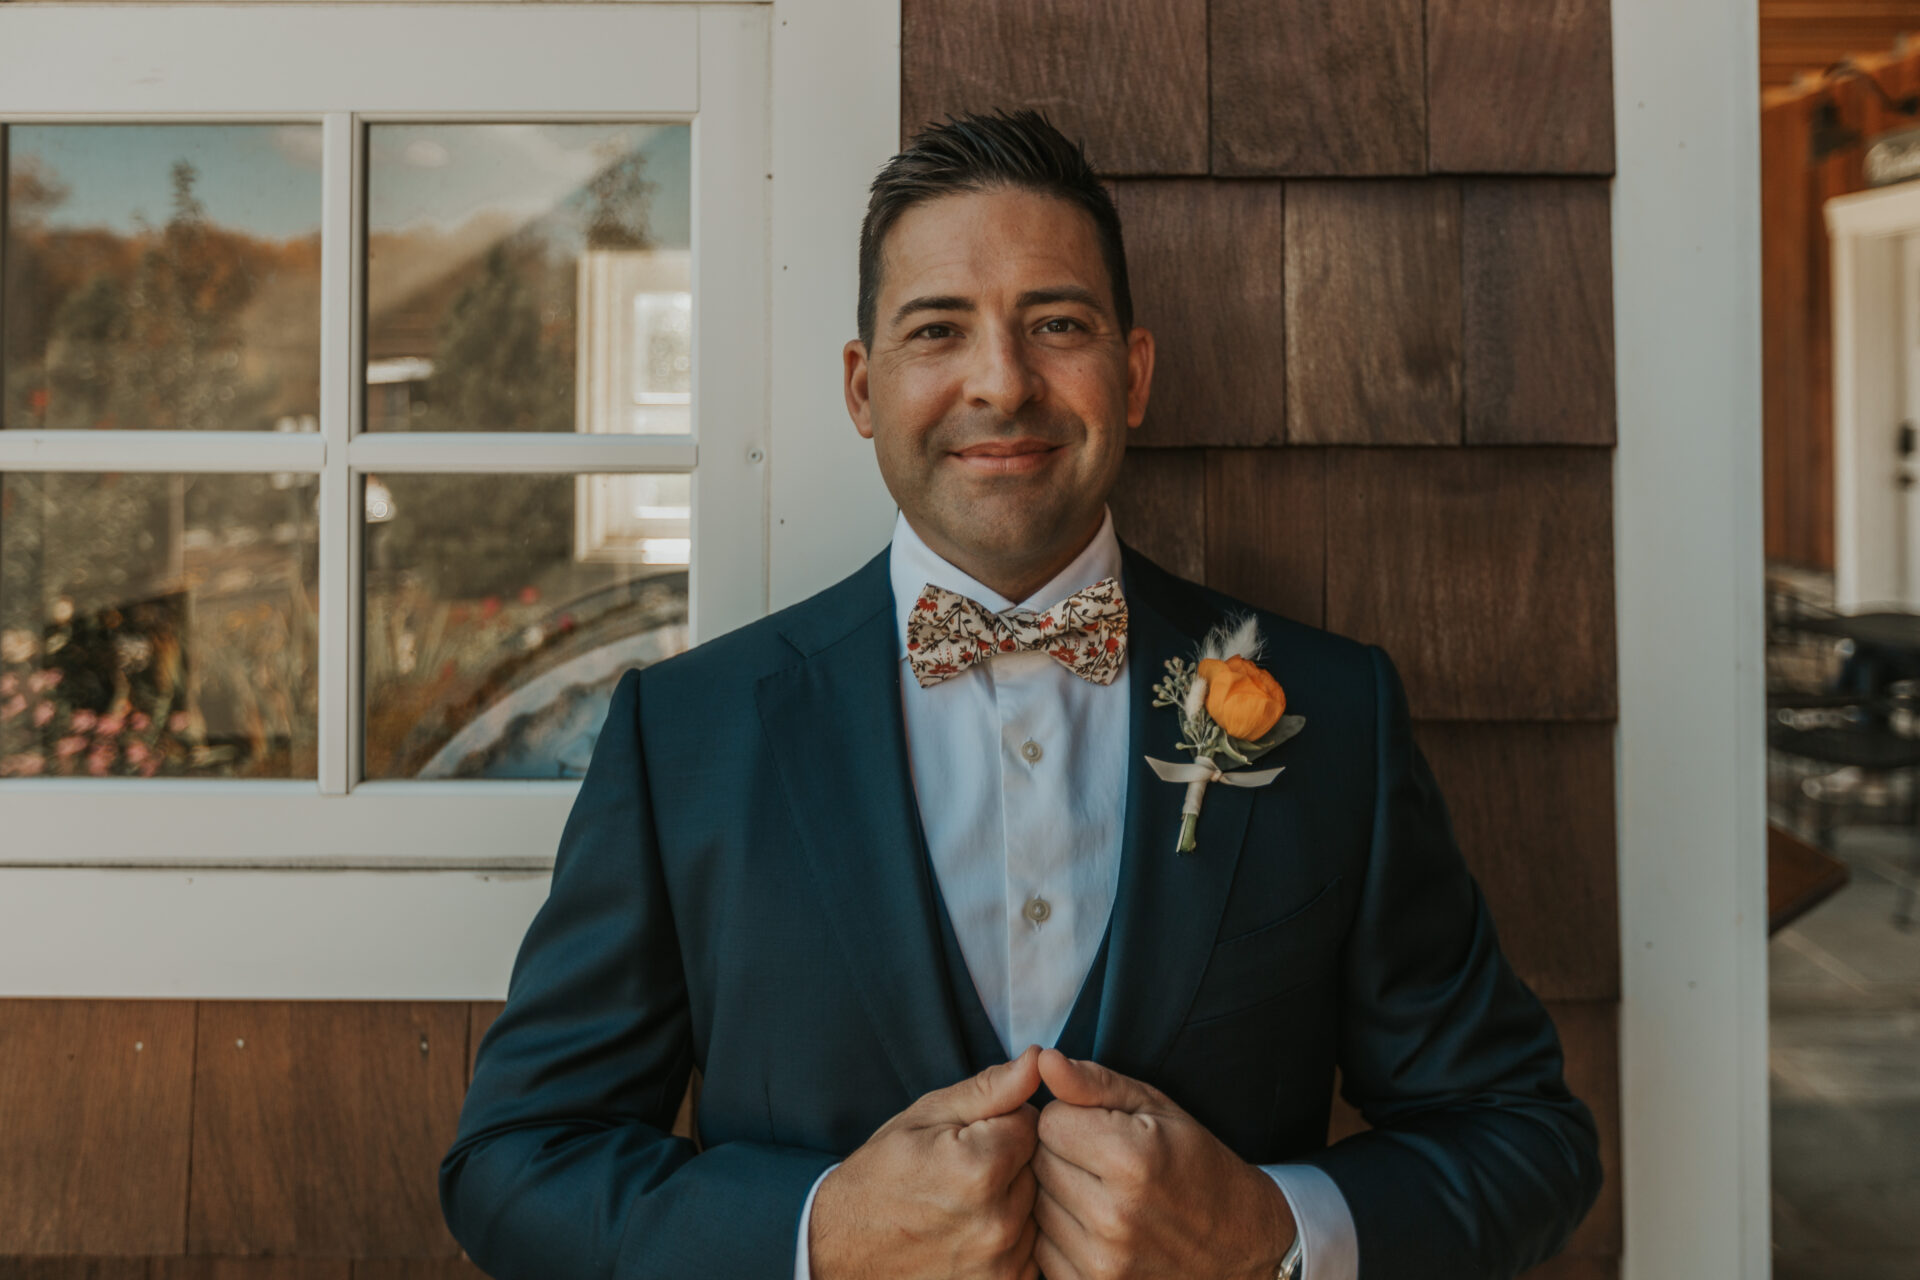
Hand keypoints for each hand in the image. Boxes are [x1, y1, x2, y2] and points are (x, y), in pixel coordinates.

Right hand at [810, 1043, 1043, 1279]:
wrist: (842, 1248)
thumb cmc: (880, 1176)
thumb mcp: (925, 1116)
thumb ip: (990, 1089)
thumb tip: (1038, 1059)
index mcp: (978, 1168)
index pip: (1032, 1124)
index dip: (1003, 1122)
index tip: (971, 1135)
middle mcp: (996, 1222)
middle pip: (1040, 1167)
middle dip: (1013, 1161)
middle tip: (964, 1169)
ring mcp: (1001, 1263)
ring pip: (1039, 1207)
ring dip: (1014, 1199)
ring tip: (965, 1202)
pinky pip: (1032, 1247)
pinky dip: (1011, 1235)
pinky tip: (972, 1230)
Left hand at [1031, 1048, 1295, 1279]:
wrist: (1241, 1246)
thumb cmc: (1197, 1165)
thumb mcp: (1157, 1109)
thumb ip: (1095, 1084)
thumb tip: (1044, 1060)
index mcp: (1132, 1160)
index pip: (1050, 1121)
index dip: (1072, 1117)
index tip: (1101, 1128)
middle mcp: (1114, 1217)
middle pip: (1039, 1163)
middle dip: (1062, 1154)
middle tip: (1104, 1161)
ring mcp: (1103, 1262)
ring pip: (1036, 1206)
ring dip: (1057, 1195)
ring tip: (1103, 1193)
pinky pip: (1043, 1248)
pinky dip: (1061, 1235)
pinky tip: (1097, 1227)